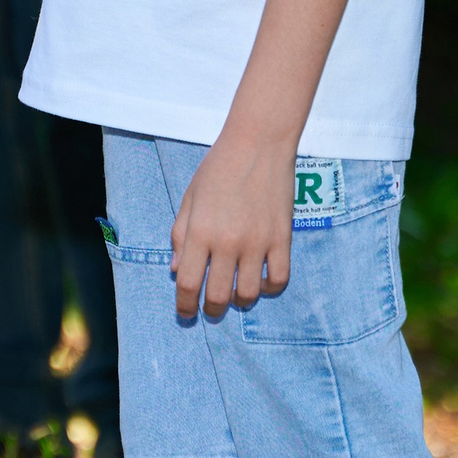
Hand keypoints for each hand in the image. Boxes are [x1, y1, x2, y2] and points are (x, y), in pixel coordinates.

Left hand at [169, 136, 292, 319]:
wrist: (258, 143)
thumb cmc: (218, 167)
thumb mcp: (190, 198)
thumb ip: (180, 234)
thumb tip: (175, 269)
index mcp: (200, 231)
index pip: (187, 282)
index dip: (184, 305)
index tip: (186, 313)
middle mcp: (227, 242)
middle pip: (217, 295)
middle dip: (211, 309)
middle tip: (210, 309)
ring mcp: (257, 242)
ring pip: (248, 294)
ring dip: (239, 301)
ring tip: (235, 295)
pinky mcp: (282, 239)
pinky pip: (278, 279)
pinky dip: (269, 288)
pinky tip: (262, 282)